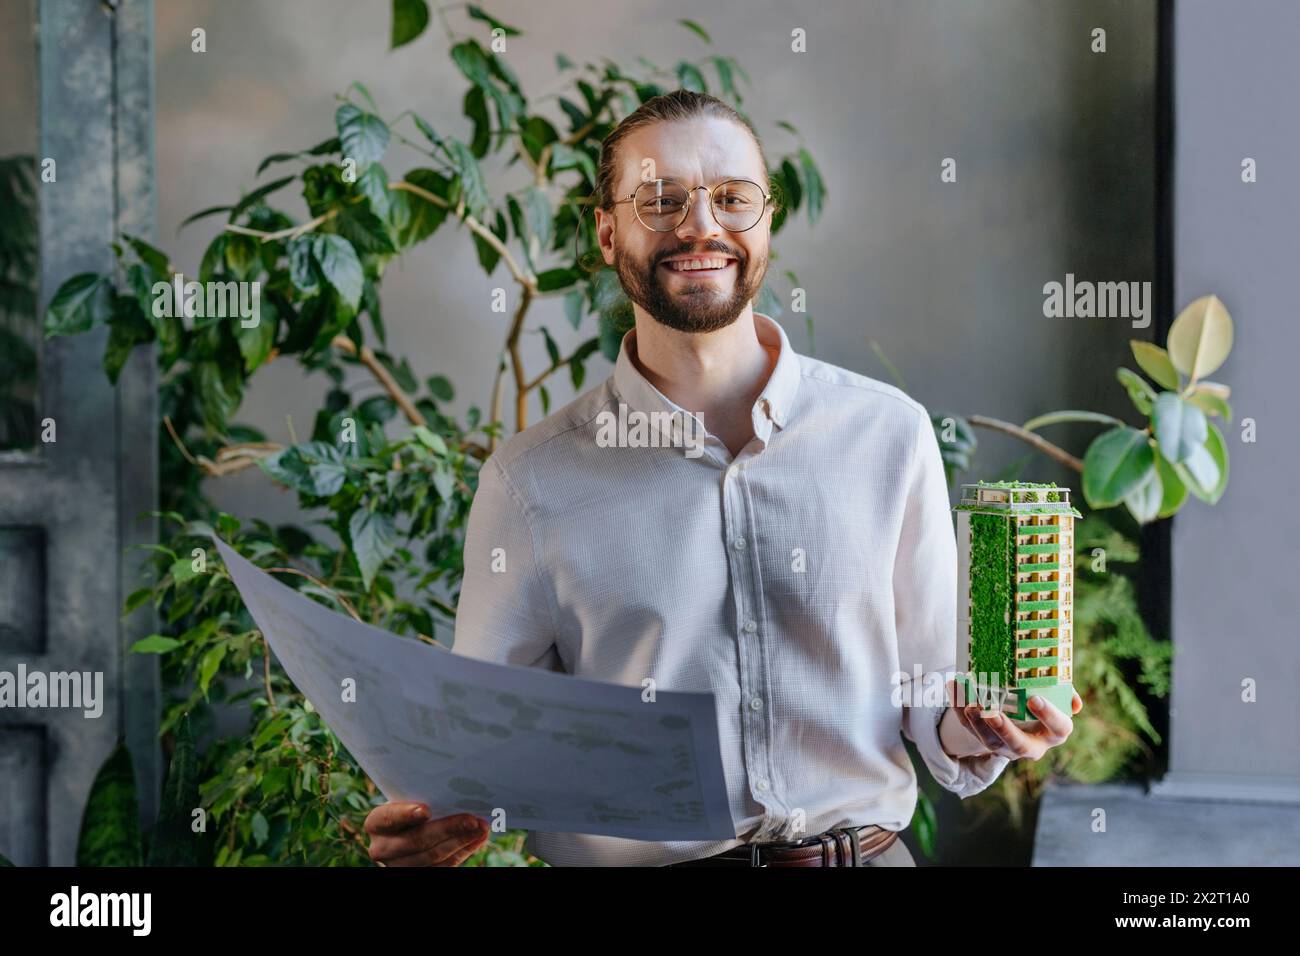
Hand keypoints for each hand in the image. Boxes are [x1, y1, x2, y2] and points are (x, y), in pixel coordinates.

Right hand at [363, 801, 489, 866]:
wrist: (402, 832)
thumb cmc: (408, 807)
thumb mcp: (406, 798)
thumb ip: (421, 796)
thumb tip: (457, 792)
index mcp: (376, 823)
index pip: (389, 818)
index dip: (407, 814)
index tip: (426, 810)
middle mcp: (382, 848)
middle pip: (417, 840)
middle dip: (448, 829)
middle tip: (472, 819)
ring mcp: (399, 865)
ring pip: (433, 856)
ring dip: (462, 841)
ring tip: (481, 828)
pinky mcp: (417, 874)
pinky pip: (444, 866)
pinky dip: (463, 851)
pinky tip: (478, 840)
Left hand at [942, 679, 1081, 760]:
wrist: (1021, 717)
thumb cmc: (1043, 702)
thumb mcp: (1057, 697)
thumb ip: (1066, 694)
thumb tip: (1075, 704)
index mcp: (1054, 733)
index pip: (1058, 728)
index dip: (1048, 715)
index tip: (1034, 698)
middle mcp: (1031, 745)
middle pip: (1018, 744)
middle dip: (1004, 729)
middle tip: (992, 713)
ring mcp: (1006, 746)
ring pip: (989, 742)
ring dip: (977, 723)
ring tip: (969, 704)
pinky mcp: (984, 740)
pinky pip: (969, 728)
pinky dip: (958, 709)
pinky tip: (953, 688)